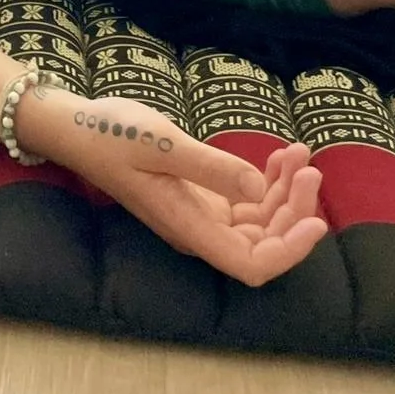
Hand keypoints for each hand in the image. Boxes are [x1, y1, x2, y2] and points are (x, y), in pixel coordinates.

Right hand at [25, 87, 326, 288]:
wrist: (79, 128)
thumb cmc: (114, 135)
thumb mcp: (162, 143)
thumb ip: (212, 168)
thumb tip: (261, 192)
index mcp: (190, 228)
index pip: (252, 265)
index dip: (289, 251)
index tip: (316, 219)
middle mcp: (200, 230)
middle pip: (264, 244)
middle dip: (294, 210)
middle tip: (306, 163)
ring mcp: (202, 215)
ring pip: (260, 222)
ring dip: (285, 193)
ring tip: (297, 153)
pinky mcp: (202, 198)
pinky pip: (247, 203)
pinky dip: (269, 182)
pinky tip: (278, 157)